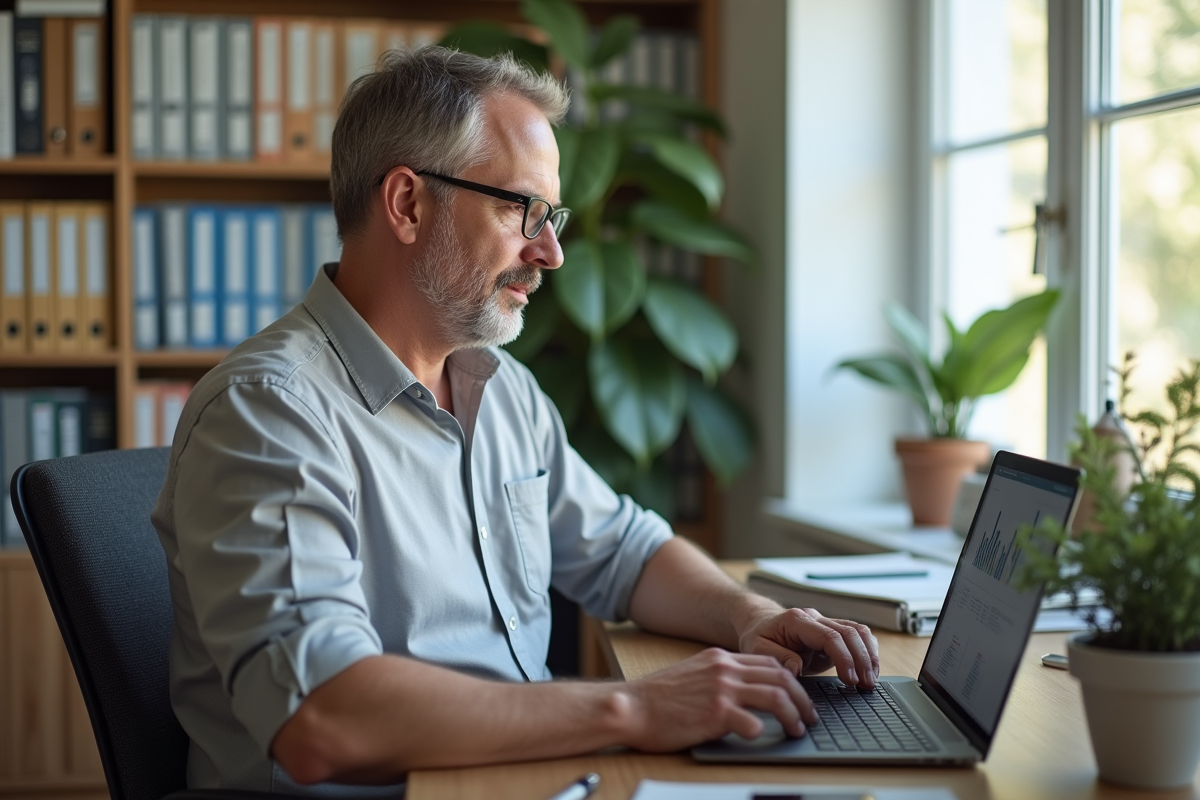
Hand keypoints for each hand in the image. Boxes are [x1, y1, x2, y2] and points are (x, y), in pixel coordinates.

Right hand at [620, 647, 818, 751]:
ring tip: (798, 729)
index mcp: (720, 659)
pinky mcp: (715, 714)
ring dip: (794, 715)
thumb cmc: (657, 698)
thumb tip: (743, 692)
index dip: (791, 680)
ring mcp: (721, 690)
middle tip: (809, 716)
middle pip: (781, 676)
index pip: (770, 661)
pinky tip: (763, 738)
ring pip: (776, 696)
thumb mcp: (692, 674)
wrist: (631, 707)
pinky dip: (763, 732)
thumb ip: (718, 677)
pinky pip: (752, 723)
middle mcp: (724, 670)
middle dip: (802, 698)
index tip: (799, 697)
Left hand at [737, 606, 879, 688]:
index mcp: (796, 621)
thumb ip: (777, 658)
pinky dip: (868, 651)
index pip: (829, 636)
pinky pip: (858, 635)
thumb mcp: (757, 650)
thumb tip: (796, 668)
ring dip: (869, 655)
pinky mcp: (833, 632)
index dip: (844, 658)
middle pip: (849, 632)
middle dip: (862, 660)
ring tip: (871, 680)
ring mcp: (826, 622)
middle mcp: (814, 617)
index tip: (849, 680)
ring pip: (858, 631)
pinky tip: (870, 671)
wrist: (760, 625)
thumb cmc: (758, 638)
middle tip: (866, 685)